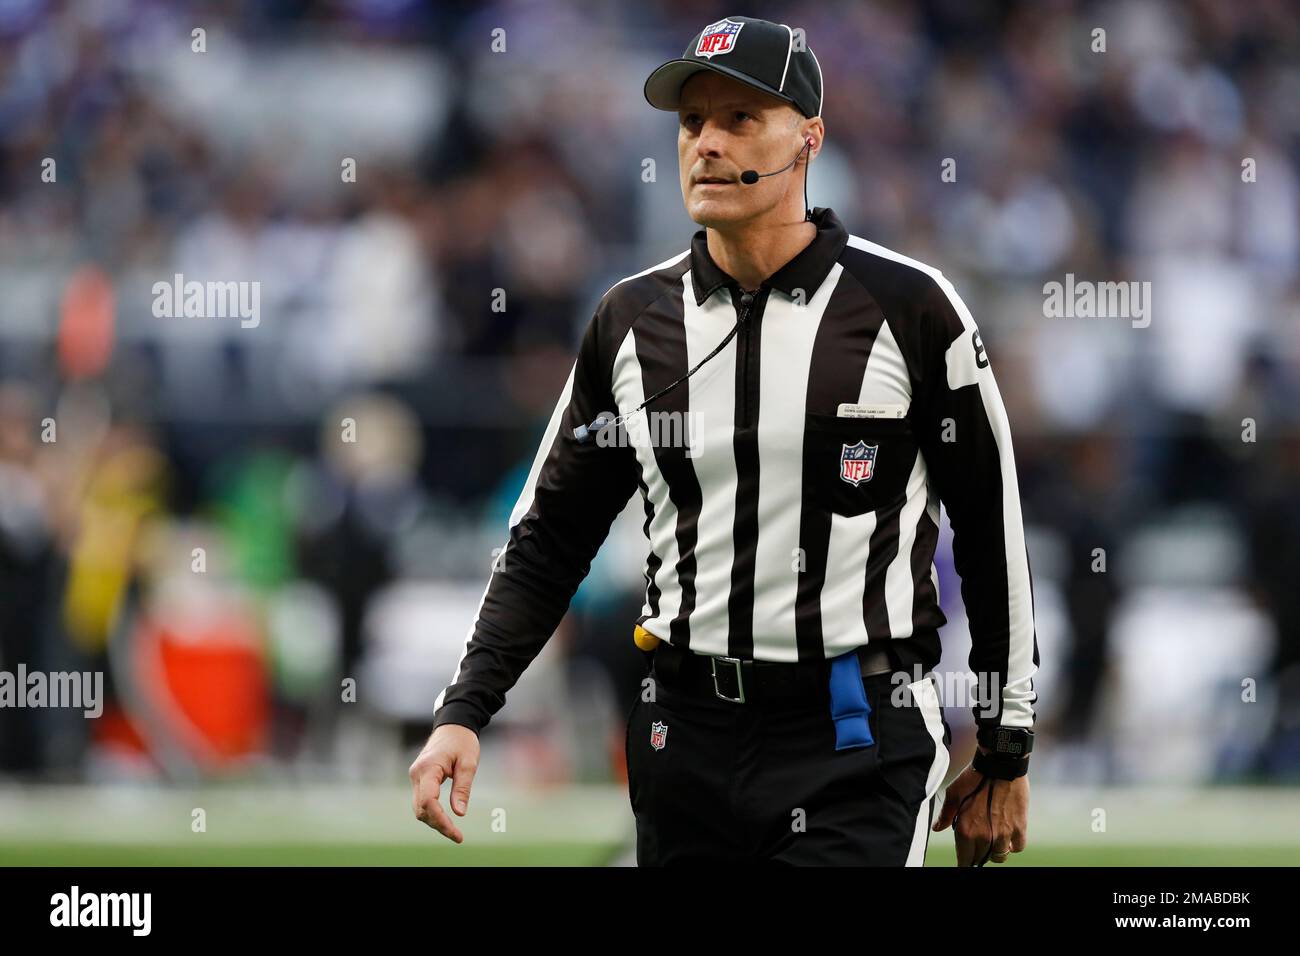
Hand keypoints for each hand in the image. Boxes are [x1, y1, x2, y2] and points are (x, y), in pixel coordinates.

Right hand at [409, 724, 479, 842]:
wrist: (453, 725)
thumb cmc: (463, 741)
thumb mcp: (469, 763)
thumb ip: (463, 787)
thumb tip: (459, 813)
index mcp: (428, 768)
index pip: (429, 801)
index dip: (441, 821)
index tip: (457, 833)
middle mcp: (417, 774)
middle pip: (421, 809)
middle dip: (438, 824)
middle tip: (458, 836)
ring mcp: (415, 776)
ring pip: (419, 808)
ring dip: (434, 821)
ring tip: (453, 830)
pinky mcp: (419, 778)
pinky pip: (422, 801)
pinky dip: (432, 812)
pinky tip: (445, 819)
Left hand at [932, 749, 1028, 865]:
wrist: (999, 764)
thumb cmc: (974, 776)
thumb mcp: (954, 792)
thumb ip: (946, 814)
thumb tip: (937, 828)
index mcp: (964, 830)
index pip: (964, 860)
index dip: (964, 862)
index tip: (965, 860)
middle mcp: (983, 836)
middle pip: (981, 859)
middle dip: (978, 854)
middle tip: (978, 845)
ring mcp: (1003, 834)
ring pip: (999, 856)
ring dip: (996, 851)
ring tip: (993, 840)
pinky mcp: (1019, 827)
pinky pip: (1017, 847)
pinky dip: (1013, 845)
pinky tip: (1008, 836)